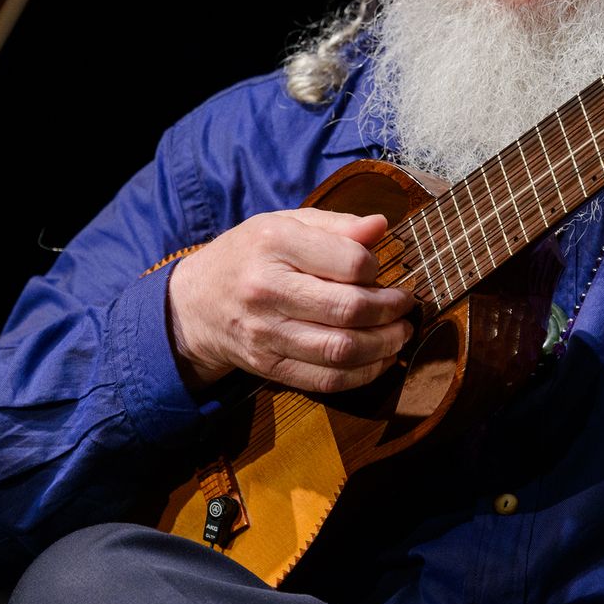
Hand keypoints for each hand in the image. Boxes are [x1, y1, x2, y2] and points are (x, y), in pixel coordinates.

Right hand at [167, 209, 417, 391]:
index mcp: (274, 242)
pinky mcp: (268, 366)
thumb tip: (381, 226)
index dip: (378, 268)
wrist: (196, 303)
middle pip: (348, 309)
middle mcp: (267, 289)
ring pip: (342, 350)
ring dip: (385, 344)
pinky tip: (380, 358)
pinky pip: (327, 380)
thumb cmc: (250, 254)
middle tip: (407, 305)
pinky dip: (364, 373)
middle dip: (391, 310)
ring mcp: (266, 333)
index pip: (349, 261)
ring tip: (401, 332)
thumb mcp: (285, 223)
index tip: (384, 271)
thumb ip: (335, 224)